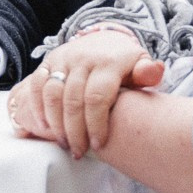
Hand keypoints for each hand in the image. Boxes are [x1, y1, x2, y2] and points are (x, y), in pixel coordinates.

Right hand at [23, 30, 165, 157]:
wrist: (105, 40)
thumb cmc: (126, 64)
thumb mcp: (142, 65)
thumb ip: (148, 72)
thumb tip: (154, 71)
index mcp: (109, 61)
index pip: (97, 96)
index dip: (96, 124)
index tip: (98, 145)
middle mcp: (83, 58)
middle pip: (73, 100)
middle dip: (74, 131)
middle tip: (79, 152)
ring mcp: (63, 58)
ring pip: (52, 94)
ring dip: (55, 124)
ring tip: (64, 144)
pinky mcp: (48, 61)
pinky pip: (37, 85)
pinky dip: (38, 108)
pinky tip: (45, 129)